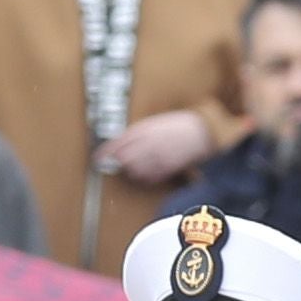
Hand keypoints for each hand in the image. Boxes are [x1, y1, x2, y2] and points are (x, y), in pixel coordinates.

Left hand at [104, 107, 219, 185]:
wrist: (201, 131)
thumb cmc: (179, 125)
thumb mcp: (155, 122)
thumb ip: (137, 132)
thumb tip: (121, 143)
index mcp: (144, 129)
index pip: (118, 142)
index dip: (106, 151)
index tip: (98, 157)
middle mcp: (148, 143)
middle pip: (123, 158)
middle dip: (119, 162)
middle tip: (118, 162)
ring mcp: (157, 157)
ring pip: (133, 170)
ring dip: (131, 170)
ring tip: (135, 167)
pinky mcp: (166, 168)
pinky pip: (148, 177)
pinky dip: (144, 177)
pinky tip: (147, 172)